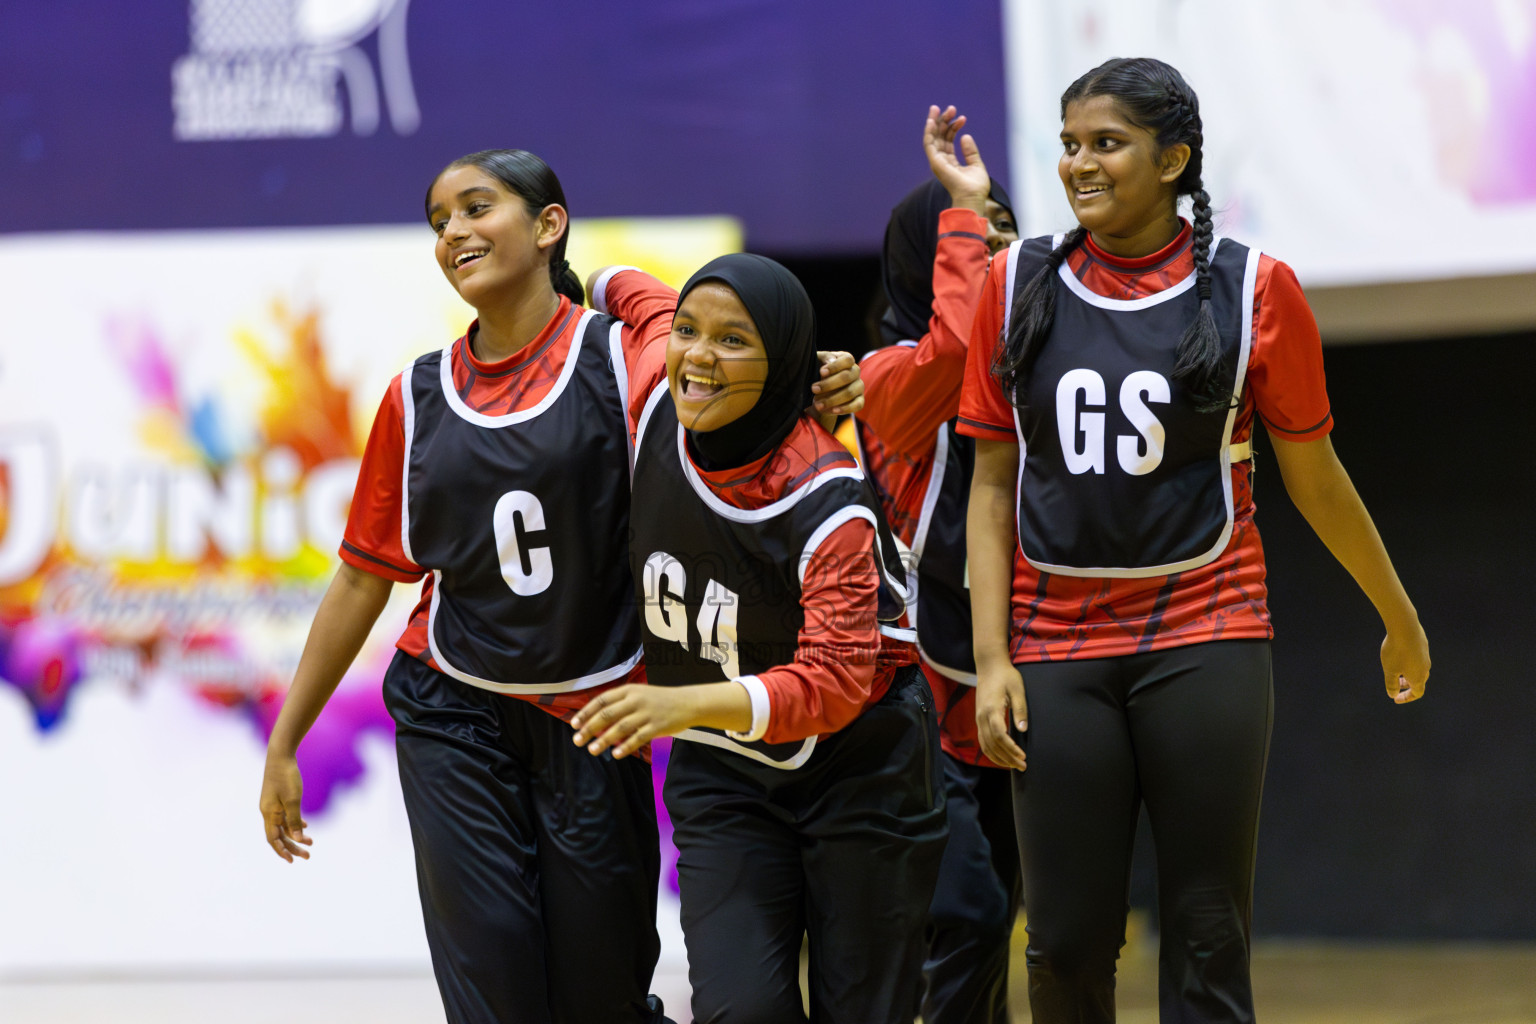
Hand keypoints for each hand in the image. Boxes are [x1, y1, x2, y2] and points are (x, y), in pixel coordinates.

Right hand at [260, 753, 311, 861]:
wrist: (281, 755)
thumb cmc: (286, 776)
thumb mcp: (293, 799)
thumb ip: (294, 820)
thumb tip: (297, 839)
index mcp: (268, 814)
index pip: (273, 839)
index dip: (282, 851)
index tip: (292, 861)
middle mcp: (268, 812)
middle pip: (279, 835)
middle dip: (293, 846)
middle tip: (308, 855)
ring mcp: (273, 805)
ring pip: (283, 826)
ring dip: (296, 835)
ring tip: (311, 842)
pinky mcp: (278, 799)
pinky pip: (285, 816)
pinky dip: (295, 823)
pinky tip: (305, 826)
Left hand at [572, 684, 704, 758]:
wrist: (687, 703)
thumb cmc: (659, 700)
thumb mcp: (639, 694)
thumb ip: (620, 704)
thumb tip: (596, 720)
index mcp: (629, 690)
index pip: (601, 700)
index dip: (586, 712)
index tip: (574, 724)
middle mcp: (636, 700)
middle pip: (607, 714)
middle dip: (589, 728)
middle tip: (577, 740)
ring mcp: (646, 713)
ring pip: (619, 728)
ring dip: (604, 740)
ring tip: (592, 750)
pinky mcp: (657, 727)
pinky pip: (637, 738)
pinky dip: (625, 747)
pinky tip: (615, 754)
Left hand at [811, 350, 862, 419]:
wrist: (820, 391)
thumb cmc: (818, 372)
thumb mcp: (817, 361)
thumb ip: (823, 358)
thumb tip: (830, 361)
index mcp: (847, 360)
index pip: (847, 360)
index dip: (835, 366)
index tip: (821, 372)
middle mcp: (855, 372)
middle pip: (847, 377)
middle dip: (828, 384)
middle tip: (814, 389)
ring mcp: (859, 386)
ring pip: (850, 392)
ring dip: (832, 399)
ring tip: (818, 404)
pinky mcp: (859, 400)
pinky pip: (857, 405)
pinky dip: (845, 409)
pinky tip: (833, 410)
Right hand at [923, 104, 990, 212]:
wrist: (972, 196)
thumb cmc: (975, 186)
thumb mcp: (976, 164)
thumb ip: (970, 151)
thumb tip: (965, 136)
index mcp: (950, 162)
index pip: (948, 140)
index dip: (953, 127)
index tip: (962, 118)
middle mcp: (942, 161)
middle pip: (939, 137)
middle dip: (943, 121)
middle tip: (951, 108)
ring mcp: (937, 162)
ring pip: (932, 138)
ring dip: (935, 122)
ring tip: (939, 108)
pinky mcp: (935, 162)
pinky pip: (929, 143)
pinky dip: (929, 131)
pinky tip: (932, 120)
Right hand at [975, 661, 1026, 769]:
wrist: (989, 667)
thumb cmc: (1006, 676)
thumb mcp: (1017, 689)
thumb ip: (1020, 709)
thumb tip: (1023, 729)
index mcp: (991, 709)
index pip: (1000, 736)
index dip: (1011, 749)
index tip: (1023, 756)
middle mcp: (982, 717)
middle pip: (993, 744)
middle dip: (1007, 758)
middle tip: (1023, 766)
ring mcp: (978, 719)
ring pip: (985, 745)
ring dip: (999, 758)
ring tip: (1014, 765)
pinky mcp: (979, 719)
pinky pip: (983, 741)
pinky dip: (991, 752)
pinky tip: (1001, 757)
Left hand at [1382, 621, 1429, 703]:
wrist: (1405, 627)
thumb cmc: (1396, 651)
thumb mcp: (1389, 670)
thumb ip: (1391, 684)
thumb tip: (1392, 694)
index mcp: (1418, 677)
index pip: (1417, 693)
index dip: (1407, 698)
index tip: (1395, 699)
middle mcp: (1425, 667)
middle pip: (1419, 681)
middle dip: (1407, 685)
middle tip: (1396, 685)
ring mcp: (1425, 655)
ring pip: (1419, 669)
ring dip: (1408, 673)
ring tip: (1396, 671)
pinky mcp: (1423, 645)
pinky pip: (1417, 658)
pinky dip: (1409, 662)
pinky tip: (1400, 654)